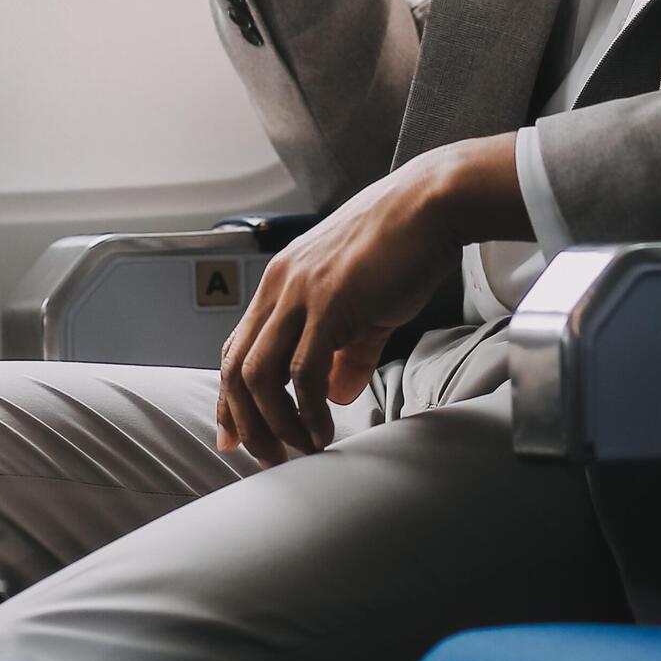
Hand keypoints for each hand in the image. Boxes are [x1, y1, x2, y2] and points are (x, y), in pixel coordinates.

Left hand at [215, 134, 527, 464]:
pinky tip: (325, 430)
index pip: (236, 348)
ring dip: (275, 422)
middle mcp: (279, 287)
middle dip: (245, 422)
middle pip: (236, 368)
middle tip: (268, 457)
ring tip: (300, 449)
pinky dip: (309, 410)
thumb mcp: (365, 305)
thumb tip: (339, 394)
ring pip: (260, 374)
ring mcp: (300, 293)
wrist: (430, 204)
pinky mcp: (330, 302)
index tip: (234, 437)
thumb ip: (348, 351)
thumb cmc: (402, 246)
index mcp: (280, 283)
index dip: (231, 399)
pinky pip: (304, 371)